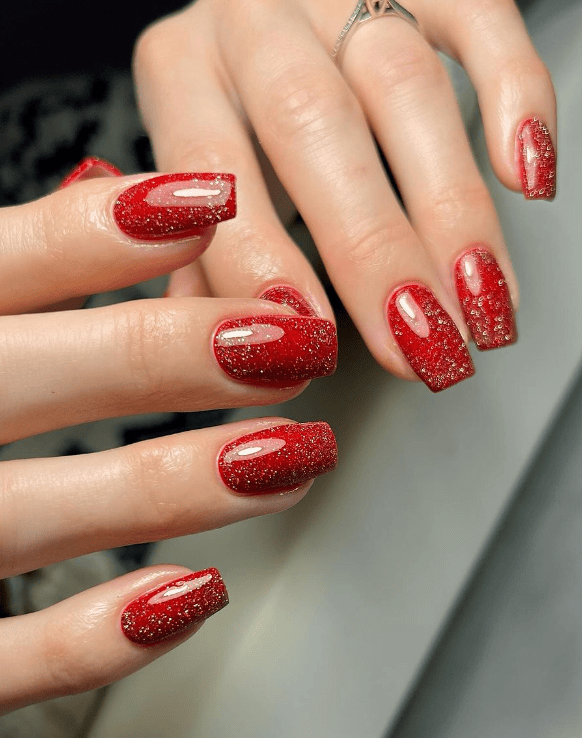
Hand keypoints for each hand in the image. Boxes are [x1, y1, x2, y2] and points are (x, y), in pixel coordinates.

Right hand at [0, 163, 336, 711]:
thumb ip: (21, 264)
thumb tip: (115, 193)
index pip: (5, 262)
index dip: (108, 231)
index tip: (213, 203)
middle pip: (55, 373)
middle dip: (186, 354)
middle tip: (296, 345)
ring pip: (49, 508)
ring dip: (187, 482)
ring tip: (294, 457)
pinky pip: (8, 659)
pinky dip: (102, 635)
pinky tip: (196, 591)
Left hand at [133, 0, 555, 391]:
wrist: (266, 26)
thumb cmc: (230, 121)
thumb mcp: (190, 190)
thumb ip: (201, 264)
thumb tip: (241, 348)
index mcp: (179, 66)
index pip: (212, 164)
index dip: (262, 257)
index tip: (312, 340)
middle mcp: (251, 10)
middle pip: (314, 120)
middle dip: (376, 247)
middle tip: (418, 339)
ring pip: (405, 83)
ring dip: (452, 206)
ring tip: (479, 298)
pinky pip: (480, 19)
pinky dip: (516, 97)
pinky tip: (528, 178)